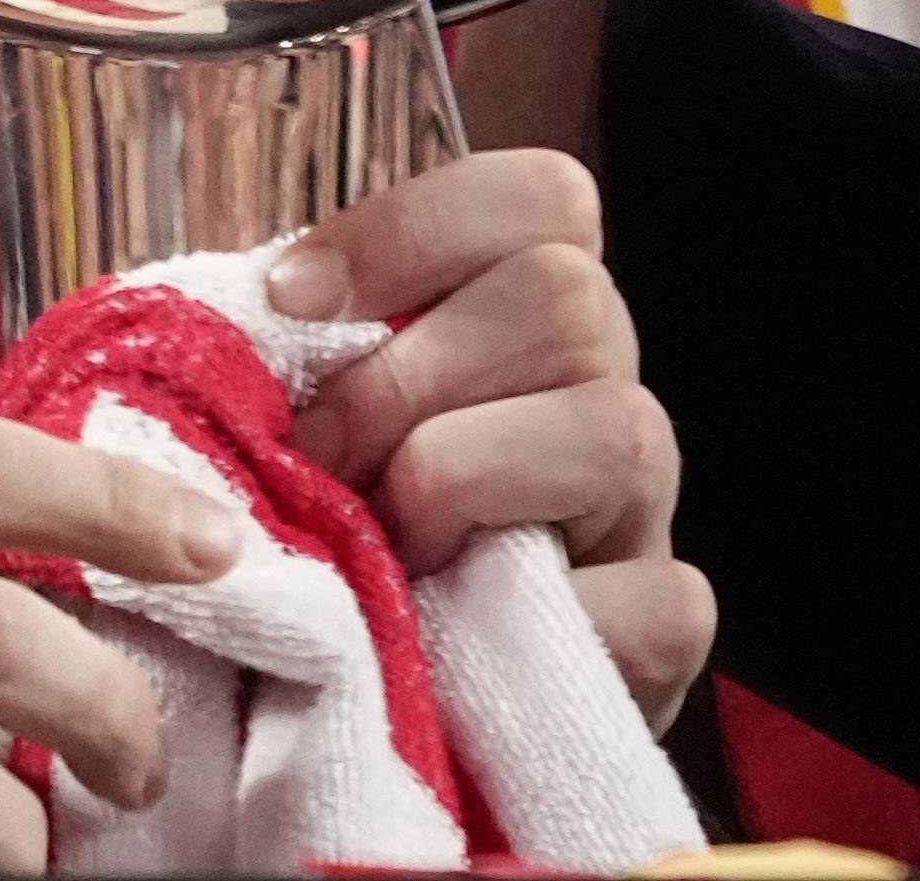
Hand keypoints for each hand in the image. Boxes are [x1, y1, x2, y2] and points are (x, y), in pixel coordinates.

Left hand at [263, 148, 707, 725]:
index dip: (415, 227)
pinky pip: (649, 600)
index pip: (543, 198)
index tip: (290, 296)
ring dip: (463, 480)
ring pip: (614, 427)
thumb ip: (305, 361)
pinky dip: (535, 621)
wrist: (402, 721)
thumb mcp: (319, 435)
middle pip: (569, 298)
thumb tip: (248, 308)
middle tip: (317, 462)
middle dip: (410, 378)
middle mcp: (605, 390)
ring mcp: (647, 511)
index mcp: (527, 320)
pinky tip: (453, 645)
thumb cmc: (347, 550)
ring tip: (383, 553)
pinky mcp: (670, 628)